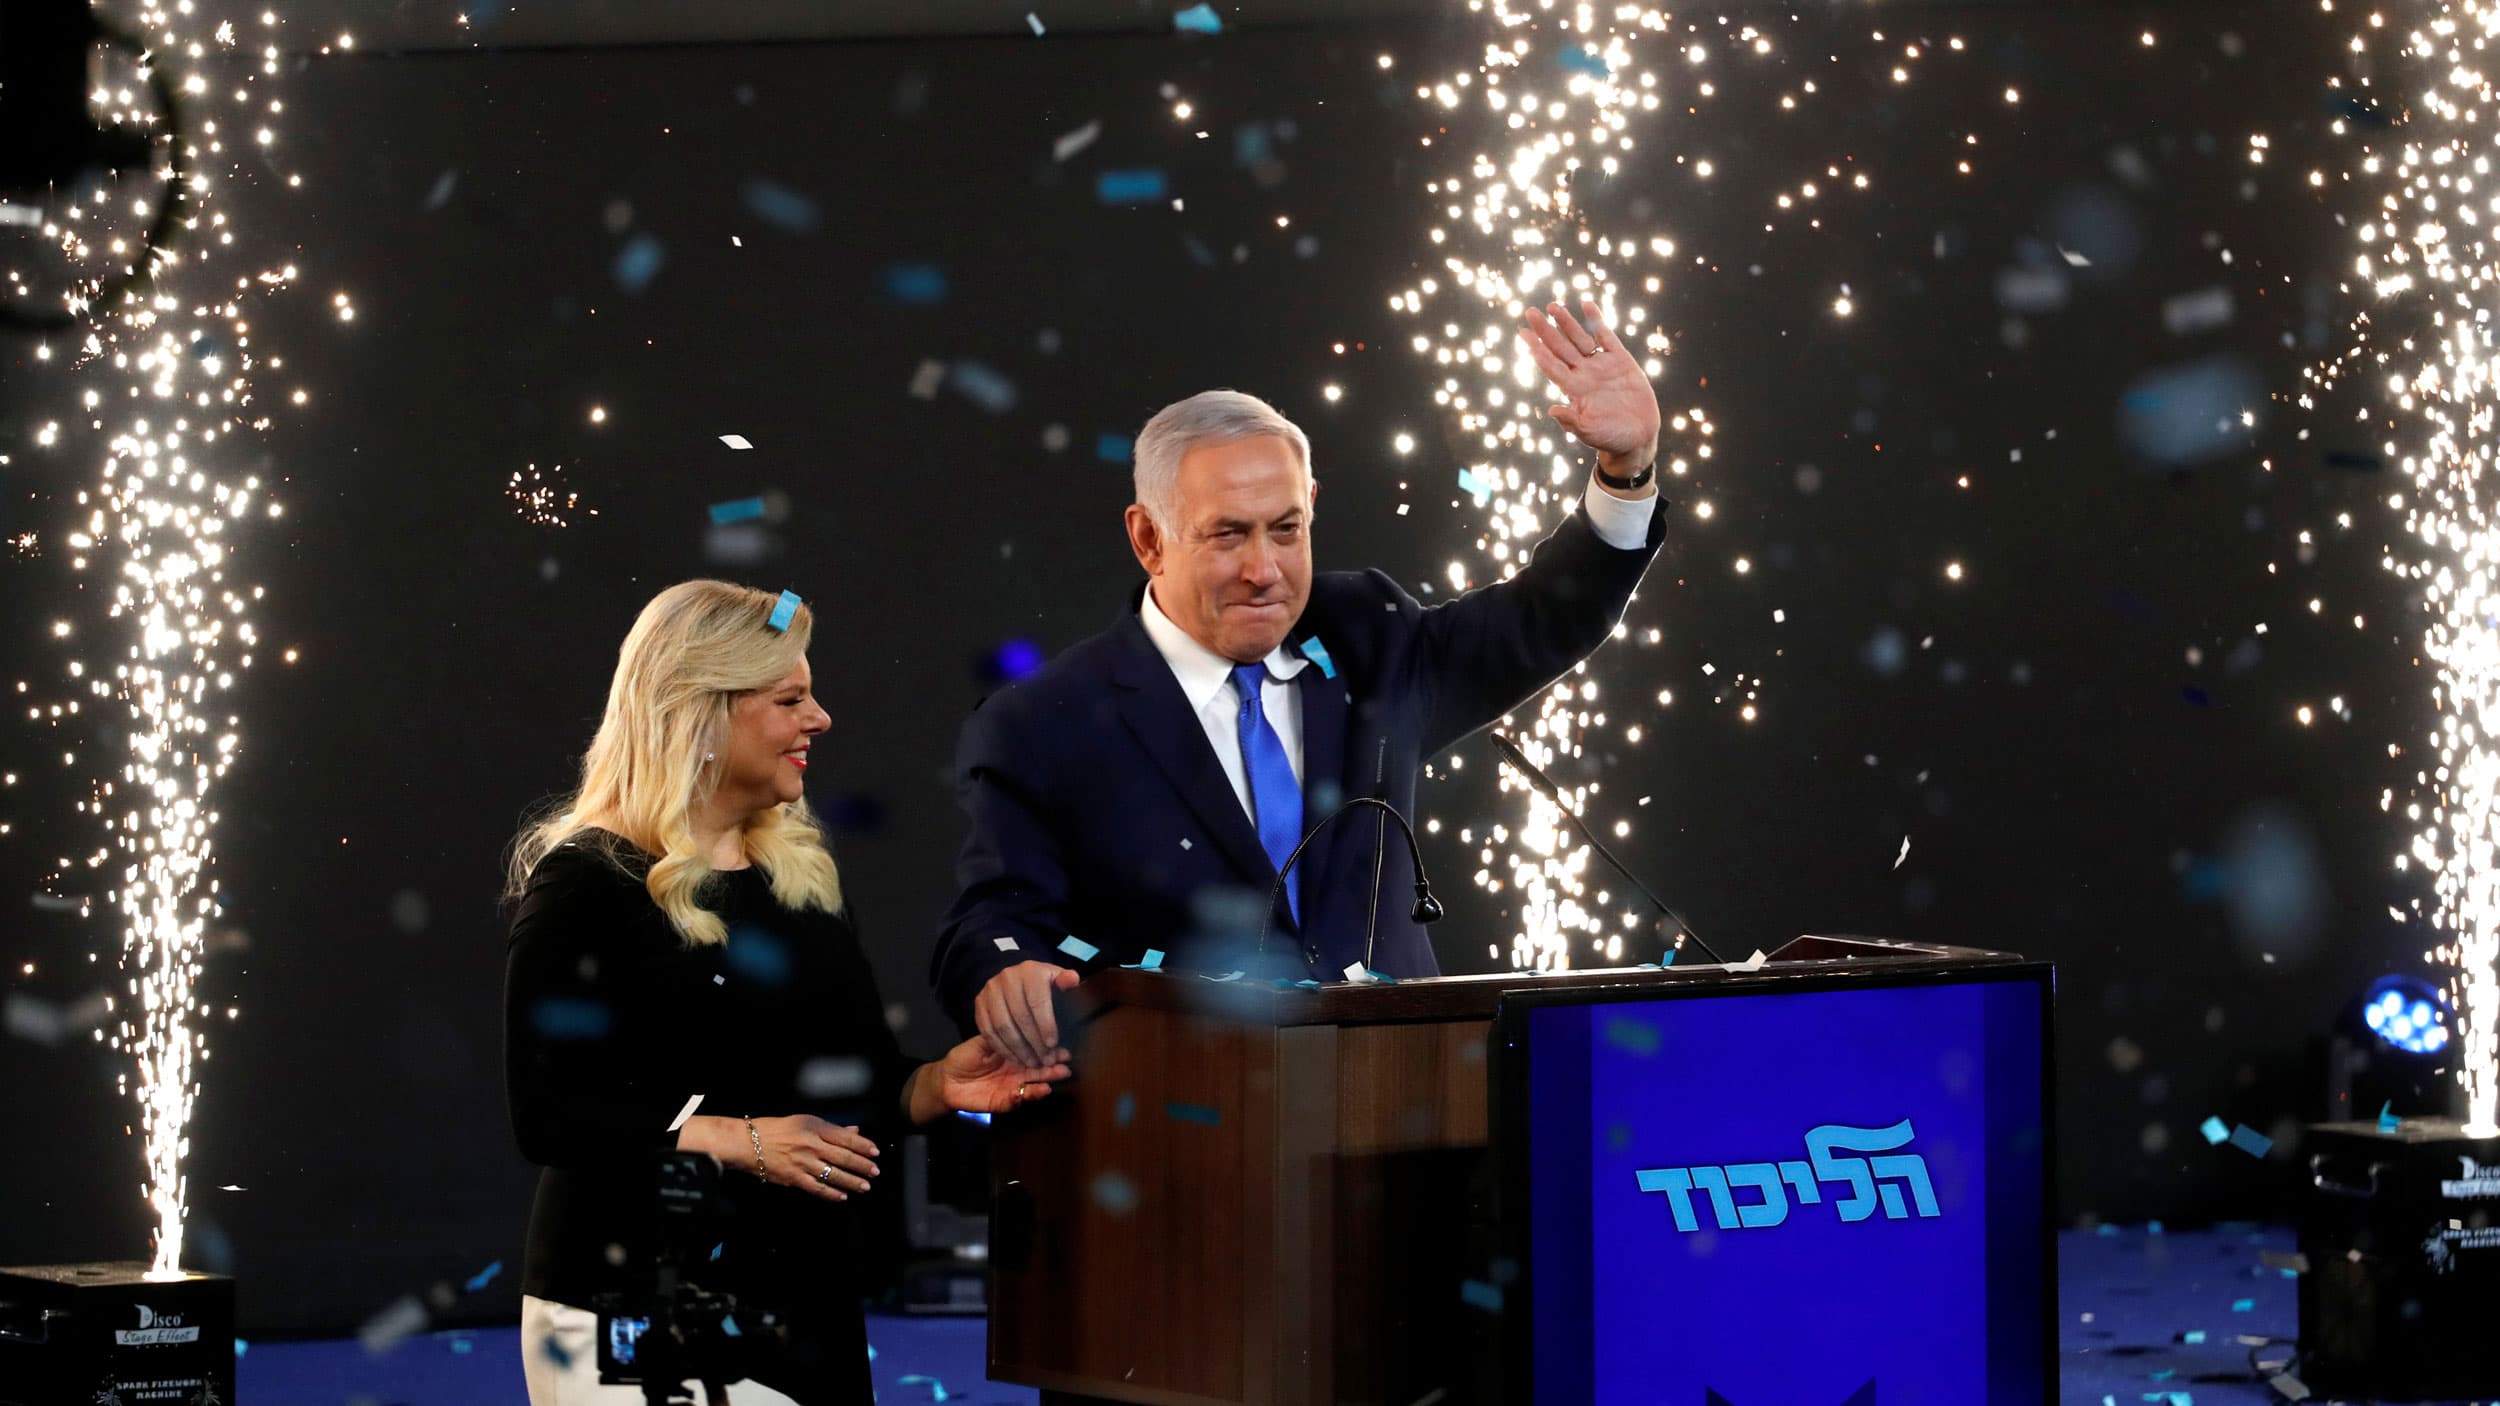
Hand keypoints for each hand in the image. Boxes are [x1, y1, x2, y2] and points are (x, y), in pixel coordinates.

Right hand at [681, 1113, 876, 1203]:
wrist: (748, 1143)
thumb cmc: (777, 1130)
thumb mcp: (805, 1122)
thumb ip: (831, 1129)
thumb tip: (854, 1132)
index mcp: (814, 1127)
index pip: (845, 1137)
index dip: (863, 1145)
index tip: (875, 1152)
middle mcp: (810, 1144)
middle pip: (842, 1156)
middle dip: (862, 1165)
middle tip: (875, 1172)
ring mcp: (802, 1163)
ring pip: (833, 1174)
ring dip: (851, 1182)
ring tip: (865, 1186)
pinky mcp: (793, 1178)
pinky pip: (816, 1188)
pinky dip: (831, 1193)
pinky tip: (842, 1197)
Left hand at [936, 1033, 1072, 1113]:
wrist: (947, 1081)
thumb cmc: (964, 1057)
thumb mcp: (981, 1042)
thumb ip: (999, 1036)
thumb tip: (1018, 1022)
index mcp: (1013, 1053)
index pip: (1034, 1049)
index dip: (1047, 1047)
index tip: (1060, 1042)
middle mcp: (1017, 1070)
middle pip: (1039, 1067)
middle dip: (1054, 1064)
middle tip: (1067, 1060)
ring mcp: (1013, 1086)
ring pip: (1035, 1082)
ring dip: (1048, 1078)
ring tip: (1060, 1073)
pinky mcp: (1006, 1101)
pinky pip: (1020, 1098)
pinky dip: (1032, 1094)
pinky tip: (1043, 1089)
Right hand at [973, 960, 1080, 1068]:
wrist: (1015, 978)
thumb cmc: (1042, 984)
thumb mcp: (1056, 979)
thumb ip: (1066, 981)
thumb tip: (1073, 979)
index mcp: (1030, 971)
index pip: (1037, 1001)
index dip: (1046, 1025)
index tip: (1053, 1044)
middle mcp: (1008, 978)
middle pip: (1020, 1016)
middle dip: (1034, 1042)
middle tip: (1045, 1059)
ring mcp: (990, 990)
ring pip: (1003, 1026)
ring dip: (1018, 1049)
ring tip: (1032, 1062)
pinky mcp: (979, 1003)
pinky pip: (988, 1031)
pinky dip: (1002, 1048)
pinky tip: (1015, 1058)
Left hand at [1517, 298, 1661, 469]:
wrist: (1638, 437)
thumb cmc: (1611, 438)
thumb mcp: (1590, 432)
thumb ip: (1572, 422)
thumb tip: (1552, 411)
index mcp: (1574, 389)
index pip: (1551, 364)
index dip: (1537, 349)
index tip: (1522, 333)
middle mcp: (1584, 374)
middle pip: (1560, 347)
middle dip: (1545, 330)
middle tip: (1530, 312)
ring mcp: (1601, 366)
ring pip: (1579, 338)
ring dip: (1566, 322)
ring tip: (1552, 306)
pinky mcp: (1621, 360)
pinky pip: (1606, 336)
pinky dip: (1596, 320)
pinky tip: (1586, 304)